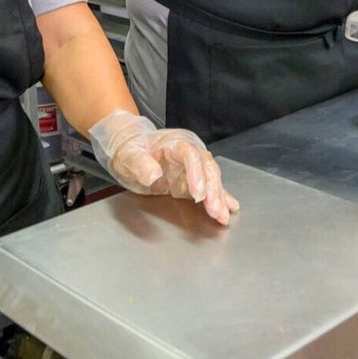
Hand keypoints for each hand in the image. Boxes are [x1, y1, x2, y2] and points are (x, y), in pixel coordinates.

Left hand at [89, 110, 238, 224]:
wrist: (130, 145)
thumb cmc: (130, 148)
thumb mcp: (128, 155)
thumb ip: (140, 164)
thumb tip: (153, 174)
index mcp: (175, 142)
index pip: (191, 155)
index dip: (197, 174)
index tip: (198, 193)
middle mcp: (190, 151)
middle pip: (207, 168)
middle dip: (213, 190)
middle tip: (215, 210)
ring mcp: (193, 165)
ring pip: (212, 178)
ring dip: (218, 197)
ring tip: (223, 215)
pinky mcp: (193, 177)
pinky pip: (209, 186)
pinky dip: (219, 197)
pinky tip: (229, 208)